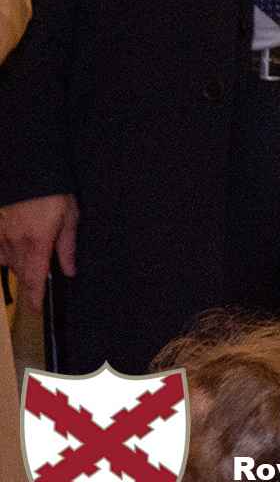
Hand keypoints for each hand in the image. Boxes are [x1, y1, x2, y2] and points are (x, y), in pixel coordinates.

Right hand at [0, 194, 75, 308]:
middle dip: (31, 282)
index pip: (34, 278)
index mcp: (38, 242)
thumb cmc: (55, 194)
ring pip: (10, 264)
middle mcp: (17, 243)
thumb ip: (67, 247)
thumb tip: (69, 271)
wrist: (31, 172)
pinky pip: (0, 252)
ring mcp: (3, 236)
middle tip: (40, 286)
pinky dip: (8, 257)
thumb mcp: (70, 218)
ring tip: (34, 263)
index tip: (37, 310)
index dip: (35, 297)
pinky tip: (18, 252)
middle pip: (21, 273)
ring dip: (22, 268)